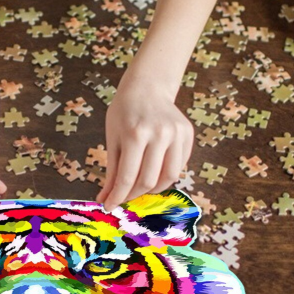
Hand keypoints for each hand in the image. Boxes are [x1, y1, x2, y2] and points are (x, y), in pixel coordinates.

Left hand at [96, 68, 193, 211]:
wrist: (147, 88)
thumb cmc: (124, 113)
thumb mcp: (112, 138)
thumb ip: (112, 171)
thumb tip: (105, 199)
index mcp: (135, 134)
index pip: (128, 177)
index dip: (118, 196)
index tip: (110, 206)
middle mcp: (159, 134)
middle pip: (149, 180)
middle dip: (134, 194)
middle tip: (125, 196)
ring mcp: (176, 133)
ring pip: (169, 177)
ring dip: (153, 188)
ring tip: (141, 186)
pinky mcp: (187, 134)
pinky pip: (179, 165)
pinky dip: (166, 174)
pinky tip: (154, 170)